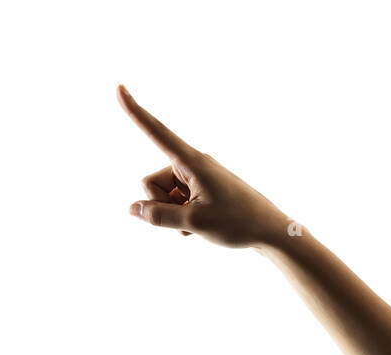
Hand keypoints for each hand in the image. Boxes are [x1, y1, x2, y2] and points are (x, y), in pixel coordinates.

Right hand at [118, 84, 290, 248]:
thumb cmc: (238, 223)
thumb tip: (132, 209)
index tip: (118, 86)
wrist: (272, 232)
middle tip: (190, 220)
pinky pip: (178, 201)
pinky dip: (184, 216)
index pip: (157, 132)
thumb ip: (159, 216)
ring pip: (165, 195)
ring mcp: (198, 176)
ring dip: (174, 213)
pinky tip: (202, 225)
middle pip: (153, 182)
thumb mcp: (195, 223)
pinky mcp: (203, 187)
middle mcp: (193, 162)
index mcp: (192, 161)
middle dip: (162, 204)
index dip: (135, 111)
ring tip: (201, 223)